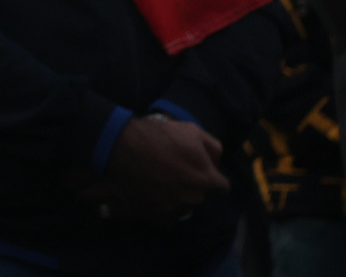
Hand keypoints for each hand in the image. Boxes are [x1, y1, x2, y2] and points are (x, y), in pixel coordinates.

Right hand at [80, 116, 227, 221]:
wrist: (123, 147)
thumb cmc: (159, 137)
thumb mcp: (192, 131)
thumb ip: (213, 148)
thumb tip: (216, 162)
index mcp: (207, 180)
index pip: (222, 188)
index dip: (212, 179)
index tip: (200, 172)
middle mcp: (194, 198)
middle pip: (199, 196)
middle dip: (192, 186)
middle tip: (176, 173)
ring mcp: (174, 209)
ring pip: (182, 206)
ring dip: (177, 197)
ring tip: (161, 183)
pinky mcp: (154, 215)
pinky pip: (164, 215)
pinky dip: (160, 206)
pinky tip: (151, 193)